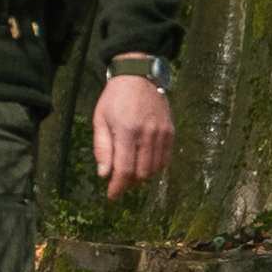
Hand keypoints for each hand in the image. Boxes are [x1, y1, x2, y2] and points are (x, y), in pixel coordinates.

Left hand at [90, 69, 175, 197]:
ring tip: (130, 170)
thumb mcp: (100, 119)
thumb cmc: (114, 98)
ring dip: (141, 176)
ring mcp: (162, 133)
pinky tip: (143, 161)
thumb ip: (102, 148)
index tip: (112, 196)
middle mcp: (147, 134)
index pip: (125, 170)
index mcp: (126, 131)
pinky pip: (165, 159)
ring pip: (154, 169)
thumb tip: (104, 174)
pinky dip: (154, 166)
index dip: (118, 187)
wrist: (138, 75)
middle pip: (141, 174)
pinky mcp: (170, 131)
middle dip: (129, 183)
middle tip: (119, 181)